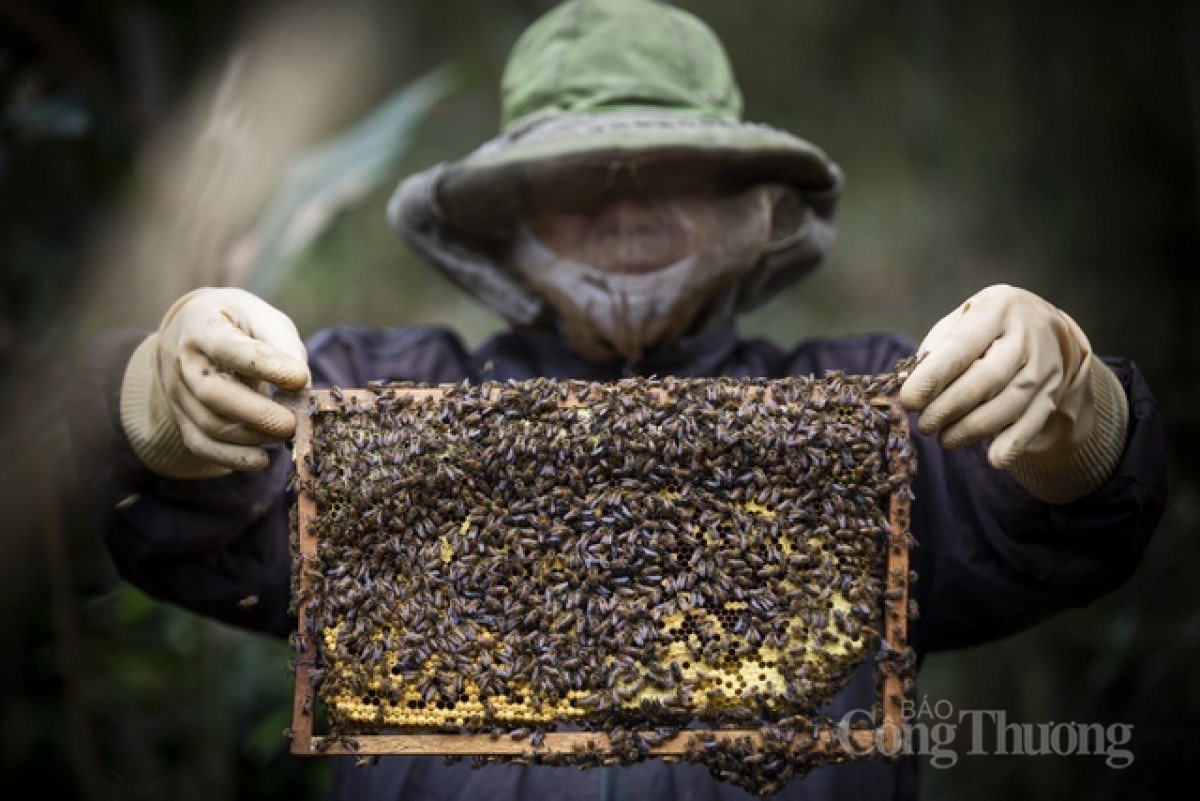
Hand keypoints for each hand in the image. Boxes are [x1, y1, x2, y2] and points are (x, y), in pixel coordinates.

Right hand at [120, 287, 310, 478]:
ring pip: (210, 425)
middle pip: (213, 394)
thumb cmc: (239, 324)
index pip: (228, 347)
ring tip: (286, 432)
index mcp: (201, 324)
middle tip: (293, 422)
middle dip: (258, 413)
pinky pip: (202, 445)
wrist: (192, 332)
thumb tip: (301, 385)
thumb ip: (282, 345)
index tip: (299, 378)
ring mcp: (176, 392)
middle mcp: (180, 359)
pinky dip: (233, 458)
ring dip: (253, 436)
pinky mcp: (181, 418)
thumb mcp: (261, 318)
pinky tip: (261, 460)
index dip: (264, 365)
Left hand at [899, 284, 1127, 502]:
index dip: (933, 377)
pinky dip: (1014, 444)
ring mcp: (1043, 367)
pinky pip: (1034, 422)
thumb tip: (906, 386)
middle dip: (949, 408)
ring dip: (972, 429)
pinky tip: (994, 458)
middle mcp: (1025, 337)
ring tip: (944, 439)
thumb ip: (934, 351)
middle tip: (924, 425)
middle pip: (987, 380)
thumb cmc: (984, 328)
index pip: (961, 347)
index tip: (908, 400)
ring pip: (1009, 405)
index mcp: (996, 310)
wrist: (1043, 326)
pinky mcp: (1052, 393)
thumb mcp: (960, 321)